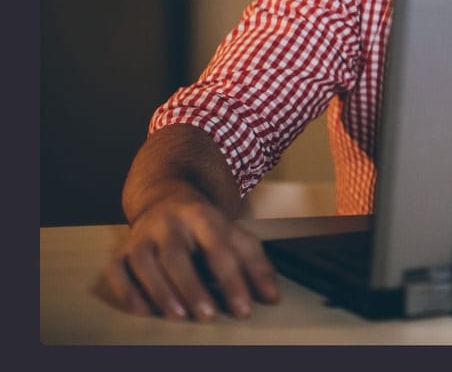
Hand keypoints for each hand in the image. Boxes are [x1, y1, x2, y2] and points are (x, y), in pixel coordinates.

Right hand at [103, 192, 278, 321]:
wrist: (166, 198)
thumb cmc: (205, 226)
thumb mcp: (235, 235)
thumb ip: (255, 264)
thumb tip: (272, 297)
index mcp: (202, 216)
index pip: (218, 250)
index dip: (232, 281)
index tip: (243, 309)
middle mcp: (168, 223)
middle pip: (176, 256)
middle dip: (192, 288)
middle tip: (208, 316)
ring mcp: (141, 236)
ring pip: (144, 263)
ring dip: (160, 292)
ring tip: (178, 316)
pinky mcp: (121, 250)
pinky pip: (117, 270)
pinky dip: (127, 291)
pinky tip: (143, 311)